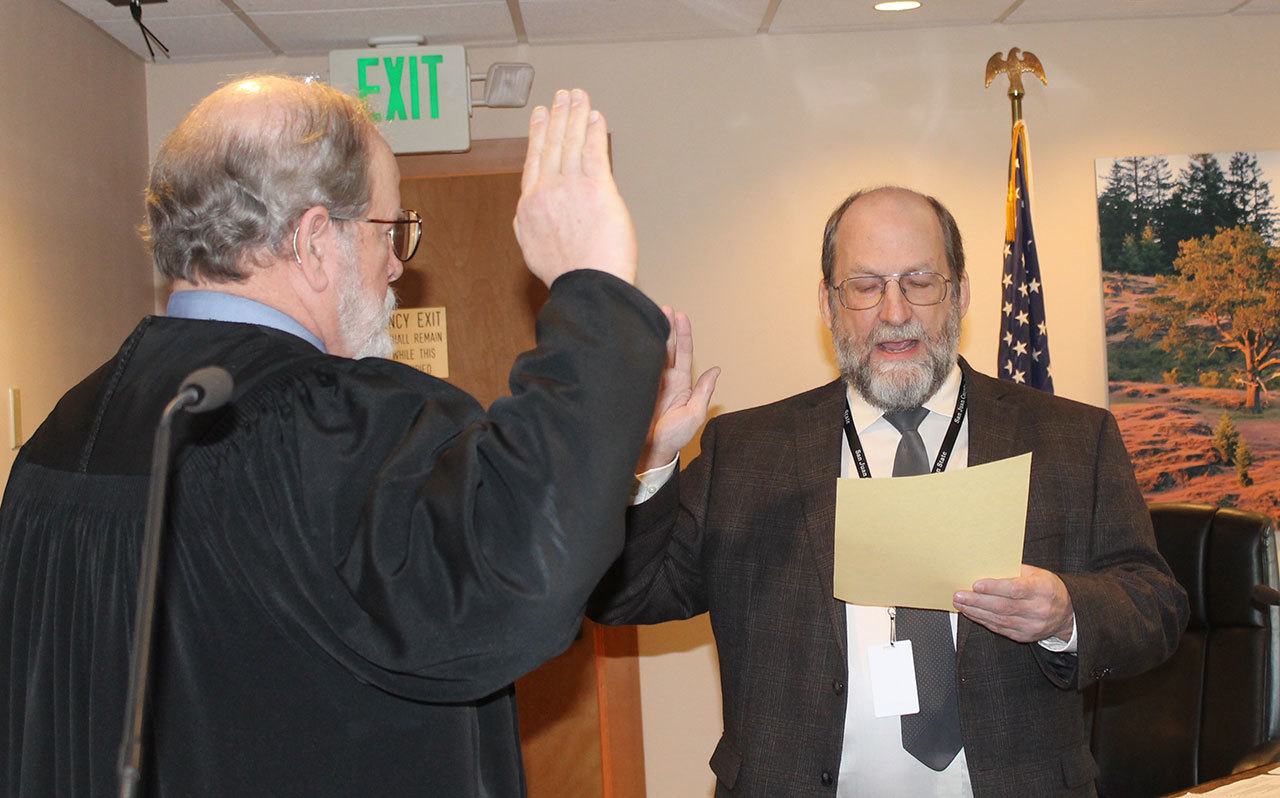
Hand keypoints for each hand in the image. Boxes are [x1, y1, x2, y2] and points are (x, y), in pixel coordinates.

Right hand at [514, 88, 636, 286]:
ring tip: (577, 97)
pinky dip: (594, 131)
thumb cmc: (568, 277)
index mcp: (530, 207)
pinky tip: (595, 117)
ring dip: (575, 115)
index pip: (534, 160)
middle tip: (561, 97)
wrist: (588, 287)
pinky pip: (593, 151)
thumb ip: (528, 227)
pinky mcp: (597, 188)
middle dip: (557, 116)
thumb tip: (526, 215)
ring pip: (571, 142)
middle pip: (551, 145)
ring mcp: (571, 187)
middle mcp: (546, 192)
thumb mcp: (533, 251)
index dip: (537, 134)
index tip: (539, 117)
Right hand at [637, 308, 718, 471]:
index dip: (682, 333)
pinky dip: (636, 350)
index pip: (682, 352)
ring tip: (650, 314)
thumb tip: (716, 369)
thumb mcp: (694, 414)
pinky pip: (637, 365)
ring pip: (652, 352)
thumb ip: (704, 391)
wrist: (650, 451)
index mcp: (680, 382)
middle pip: (666, 347)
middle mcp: (664, 378)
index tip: (680, 315)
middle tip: (664, 308)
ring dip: (652, 334)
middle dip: (665, 327)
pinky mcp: (636, 386)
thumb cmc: (674, 437)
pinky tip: (635, 336)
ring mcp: (649, 380)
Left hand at [953, 564, 1074, 643]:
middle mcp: (1038, 609)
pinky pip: (1000, 629)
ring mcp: (1032, 625)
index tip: (976, 585)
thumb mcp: (1037, 573)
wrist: (1067, 613)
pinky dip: (983, 621)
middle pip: (1003, 606)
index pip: (1015, 589)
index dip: (994, 588)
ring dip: (976, 612)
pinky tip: (972, 613)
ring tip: (960, 604)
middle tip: (959, 595)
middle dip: (977, 601)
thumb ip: (1014, 570)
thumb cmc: (1047, 588)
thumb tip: (987, 566)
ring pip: (999, 620)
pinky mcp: (1025, 636)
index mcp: (1042, 589)